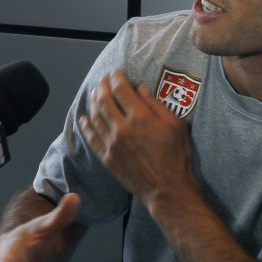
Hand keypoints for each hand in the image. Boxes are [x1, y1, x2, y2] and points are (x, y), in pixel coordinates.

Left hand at [78, 70, 195, 206]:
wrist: (167, 188)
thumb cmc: (176, 155)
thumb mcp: (175, 125)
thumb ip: (155, 104)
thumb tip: (139, 88)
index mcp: (140, 118)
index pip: (121, 90)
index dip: (116, 78)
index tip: (115, 72)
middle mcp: (122, 128)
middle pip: (104, 100)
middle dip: (101, 86)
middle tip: (102, 79)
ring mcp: (111, 144)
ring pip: (95, 117)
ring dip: (93, 102)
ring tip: (94, 93)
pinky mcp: (107, 158)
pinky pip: (92, 137)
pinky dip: (86, 125)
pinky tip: (84, 118)